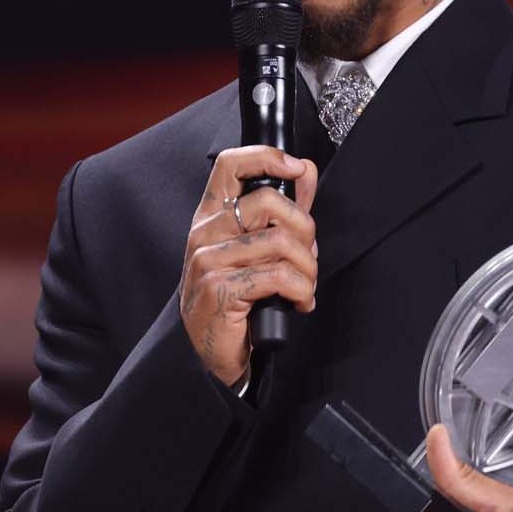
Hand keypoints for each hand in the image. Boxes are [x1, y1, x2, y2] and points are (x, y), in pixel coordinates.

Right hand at [179, 146, 318, 385]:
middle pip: (271, 203)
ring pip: (281, 242)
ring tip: (304, 286)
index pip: (231, 165)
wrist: (211, 354)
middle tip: (307, 258)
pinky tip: (299, 302)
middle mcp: (205, 233)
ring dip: (307, 269)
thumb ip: (281, 210)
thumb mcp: (258, 248)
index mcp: (211, 216)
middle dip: (306, 231)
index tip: (297, 169)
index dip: (267, 157)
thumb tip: (305, 171)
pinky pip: (279, 276)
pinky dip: (302, 291)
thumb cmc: (236, 299)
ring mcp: (208, 261)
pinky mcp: (219, 290)